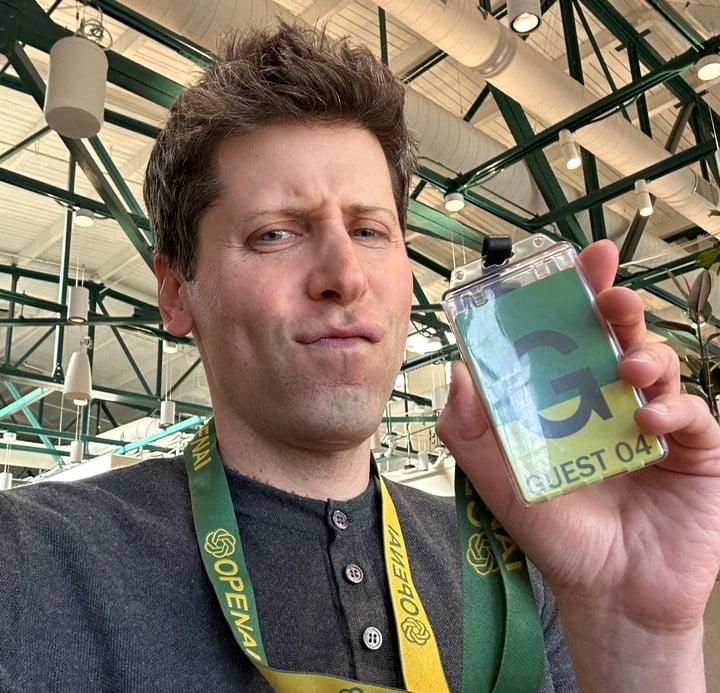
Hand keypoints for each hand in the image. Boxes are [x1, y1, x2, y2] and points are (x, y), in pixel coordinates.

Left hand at [436, 239, 719, 688]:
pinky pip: (693, 412)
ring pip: (661, 363)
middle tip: (608, 295)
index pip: (573, 334)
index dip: (578, 294)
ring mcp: (657, 421)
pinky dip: (673, 406)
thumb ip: (470, 429)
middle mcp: (613, 399)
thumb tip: (458, 370)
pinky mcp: (696, 450)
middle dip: (617, 305)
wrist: (607, 593)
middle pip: (620, 335)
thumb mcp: (499, 479)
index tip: (580, 260)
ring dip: (645, 354)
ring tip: (625, 365)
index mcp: (569, 397)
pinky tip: (650, 418)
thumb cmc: (555, 531)